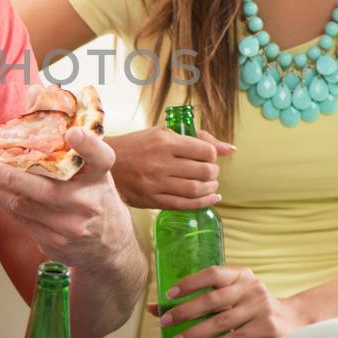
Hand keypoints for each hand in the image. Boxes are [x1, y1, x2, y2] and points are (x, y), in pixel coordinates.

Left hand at [0, 127, 134, 270]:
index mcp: (100, 175)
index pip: (100, 158)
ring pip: (25, 207)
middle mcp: (88, 201)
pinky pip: (21, 220)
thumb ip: (60, 129)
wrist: (107, 245)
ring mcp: (71, 225)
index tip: (73, 132)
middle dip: (13, 178)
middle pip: (47, 190)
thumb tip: (35, 90)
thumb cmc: (92, 191)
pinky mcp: (55, 241)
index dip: (88, 145)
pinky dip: (0, 202)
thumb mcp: (87, 164)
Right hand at [108, 128, 233, 209]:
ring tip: (210, 184)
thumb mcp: (164, 133)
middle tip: (210, 172)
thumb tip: (231, 149)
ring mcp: (156, 183)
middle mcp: (161, 162)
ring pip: (196, 189)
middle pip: (204, 171)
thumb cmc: (138, 145)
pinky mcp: (152, 200)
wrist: (106, 163)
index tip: (208, 156)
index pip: (205, 151)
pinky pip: (184, 205)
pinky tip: (210, 198)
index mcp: (164, 141)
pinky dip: (202, 203)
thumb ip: (198, 138)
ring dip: (210, 188)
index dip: (213, 155)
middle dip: (213, 172)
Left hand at [150, 265, 307, 337]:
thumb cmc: (250, 308)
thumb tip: (154, 309)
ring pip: (221, 321)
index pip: (212, 273)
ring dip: (195, 332)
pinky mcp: (266, 328)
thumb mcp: (231, 297)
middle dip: (185, 311)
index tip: (168, 294)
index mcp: (241, 275)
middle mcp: (251, 288)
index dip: (190, 282)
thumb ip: (200, 301)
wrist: (293, 321)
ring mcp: (260, 308)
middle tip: (164, 322)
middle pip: (213, 299)